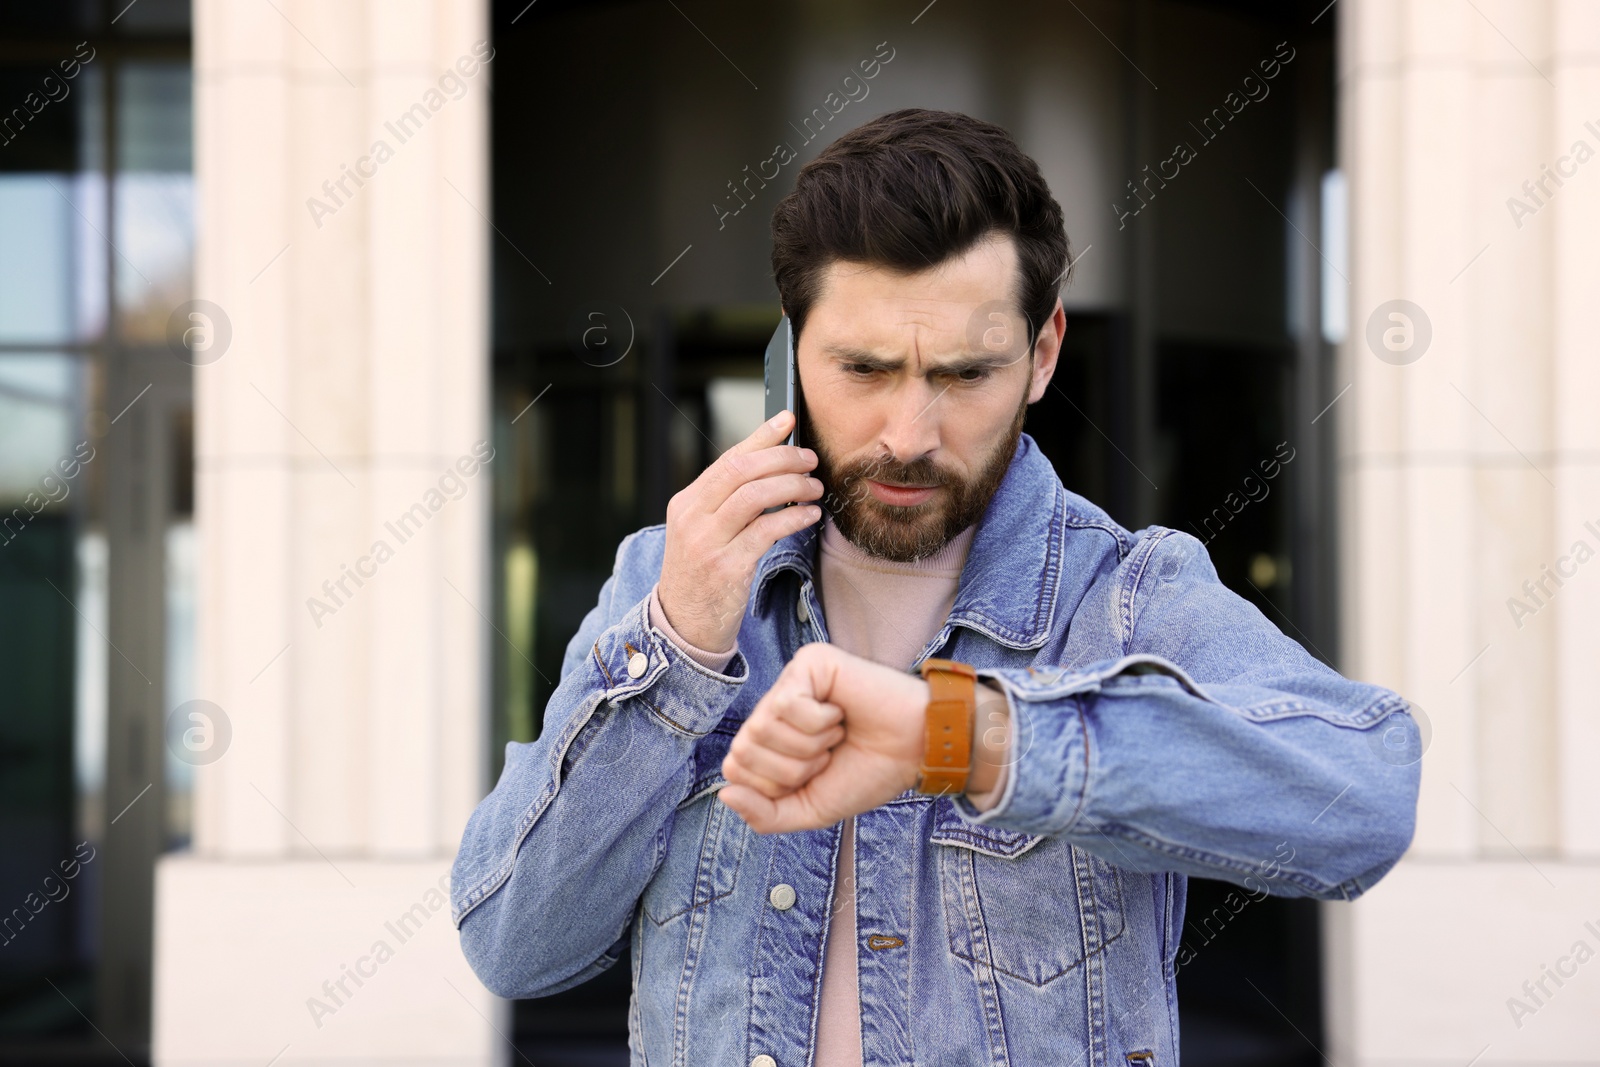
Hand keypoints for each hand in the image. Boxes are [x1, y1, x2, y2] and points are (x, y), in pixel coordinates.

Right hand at [657, 410, 822, 652]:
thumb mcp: (703, 532)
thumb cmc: (701, 576)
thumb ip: (728, 502)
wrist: (682, 626)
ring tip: (815, 489)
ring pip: (756, 496)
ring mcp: (707, 542)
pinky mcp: (727, 567)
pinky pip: (768, 531)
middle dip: (783, 459)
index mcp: (686, 503)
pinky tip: (810, 515)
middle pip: (742, 471)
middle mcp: (692, 518)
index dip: (761, 436)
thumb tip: (771, 467)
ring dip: (793, 486)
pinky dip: (794, 518)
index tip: (788, 420)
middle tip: (810, 460)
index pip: (728, 459)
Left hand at [719, 643, 928, 832]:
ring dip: (810, 745)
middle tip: (828, 754)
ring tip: (837, 733)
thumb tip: (724, 794)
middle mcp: (772, 707)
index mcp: (770, 740)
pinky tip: (841, 711)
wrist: (917, 751)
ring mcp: (789, 682)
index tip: (814, 775)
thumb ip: (765, 814)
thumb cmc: (867, 772)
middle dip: (791, 768)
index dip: (773, 785)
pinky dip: (819, 721)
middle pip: (743, 749)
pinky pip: (788, 704)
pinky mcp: (808, 662)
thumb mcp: (810, 808)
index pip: (734, 769)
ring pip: (763, 727)